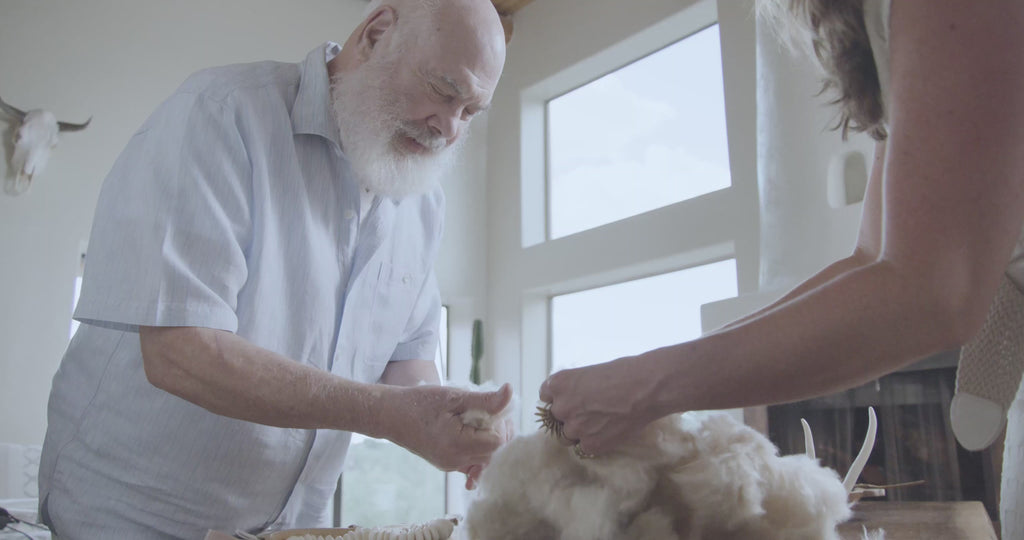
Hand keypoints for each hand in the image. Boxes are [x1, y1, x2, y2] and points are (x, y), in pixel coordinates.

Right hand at [384, 383, 513, 481]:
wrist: (391, 415)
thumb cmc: (420, 402)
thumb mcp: (454, 397)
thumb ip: (485, 400)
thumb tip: (510, 393)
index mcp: (458, 445)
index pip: (498, 442)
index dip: (500, 424)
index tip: (489, 408)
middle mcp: (455, 461)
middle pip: (494, 453)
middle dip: (497, 431)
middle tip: (486, 411)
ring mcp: (451, 465)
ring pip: (485, 458)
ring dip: (488, 438)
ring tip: (476, 418)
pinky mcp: (447, 464)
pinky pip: (472, 461)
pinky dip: (477, 448)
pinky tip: (474, 433)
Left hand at [539, 355, 664, 456]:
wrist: (646, 388)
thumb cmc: (624, 373)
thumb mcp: (590, 373)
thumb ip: (575, 388)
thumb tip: (573, 400)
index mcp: (558, 384)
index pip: (546, 396)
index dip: (560, 398)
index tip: (573, 399)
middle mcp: (561, 407)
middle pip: (555, 418)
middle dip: (569, 415)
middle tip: (591, 411)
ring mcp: (574, 428)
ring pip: (567, 436)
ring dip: (579, 431)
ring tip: (601, 422)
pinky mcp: (590, 444)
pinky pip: (584, 447)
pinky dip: (594, 442)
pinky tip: (609, 430)